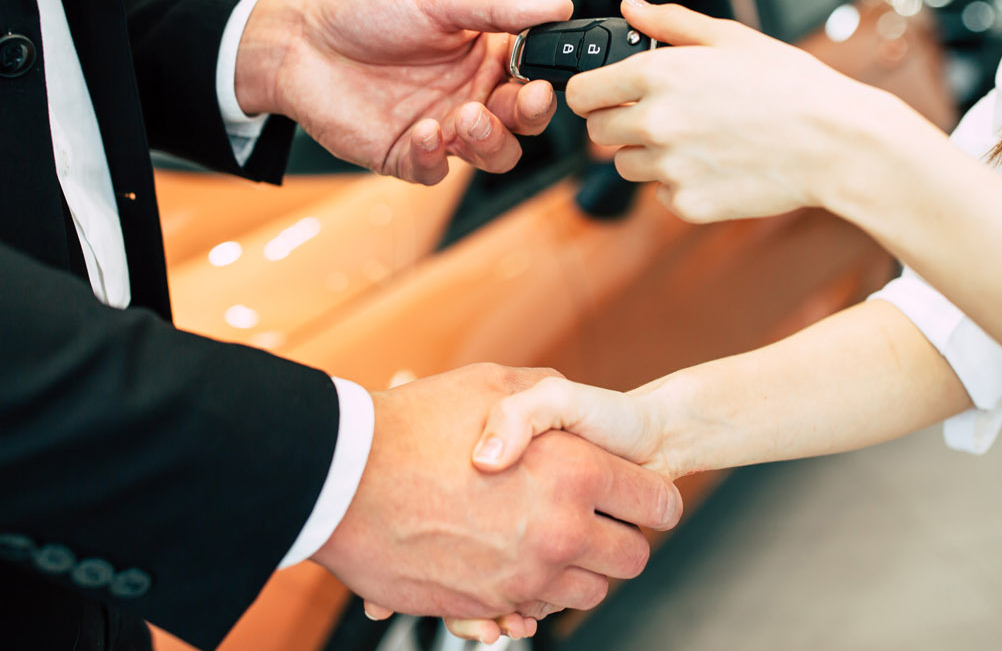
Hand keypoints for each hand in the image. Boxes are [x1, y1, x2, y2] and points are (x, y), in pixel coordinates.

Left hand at [235, 0, 566, 184]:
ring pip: (492, 154)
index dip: (547, 80)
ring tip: (467, 117)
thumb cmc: (366, 12)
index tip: (546, 75)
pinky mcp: (407, 155)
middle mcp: (470, 94)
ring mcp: (442, 128)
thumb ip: (498, 6)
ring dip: (490, 140)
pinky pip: (436, 170)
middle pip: (523, 122)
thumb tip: (557, 5)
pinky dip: (434, 156)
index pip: (535, 75)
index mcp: (486, 55)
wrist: (301, 41)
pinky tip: (424, 132)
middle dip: (530, 115)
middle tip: (523, 98)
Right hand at [310, 364, 681, 625]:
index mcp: (575, 473)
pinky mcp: (485, 606)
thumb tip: (571, 411)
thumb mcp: (493, 384)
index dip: (653, 498)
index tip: (639, 495)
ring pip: (587, 594)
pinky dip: (531, 599)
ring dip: (578, 572)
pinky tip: (512, 567)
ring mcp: (524, 577)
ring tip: (548, 540)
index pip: (658, 505)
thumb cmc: (415, 424)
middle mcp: (560, 533)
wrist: (342, 479)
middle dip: (621, 540)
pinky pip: (531, 617)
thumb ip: (546, 397)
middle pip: (631, 559)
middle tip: (597, 520)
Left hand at [566, 0, 884, 222]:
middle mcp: (656, 122)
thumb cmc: (791, 86)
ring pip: (627, 165)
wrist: (836, 143)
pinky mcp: (688, 203)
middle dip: (618, 122)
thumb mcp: (730, 37)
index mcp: (658, 74)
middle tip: (661, 114)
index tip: (606, 94)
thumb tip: (630, 5)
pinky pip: (662, 193)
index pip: (582, 93)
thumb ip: (670, 22)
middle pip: (597, 133)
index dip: (592, 93)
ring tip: (697, 137)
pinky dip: (679, 182)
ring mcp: (670, 167)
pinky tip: (716, 161)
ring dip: (648, 153)